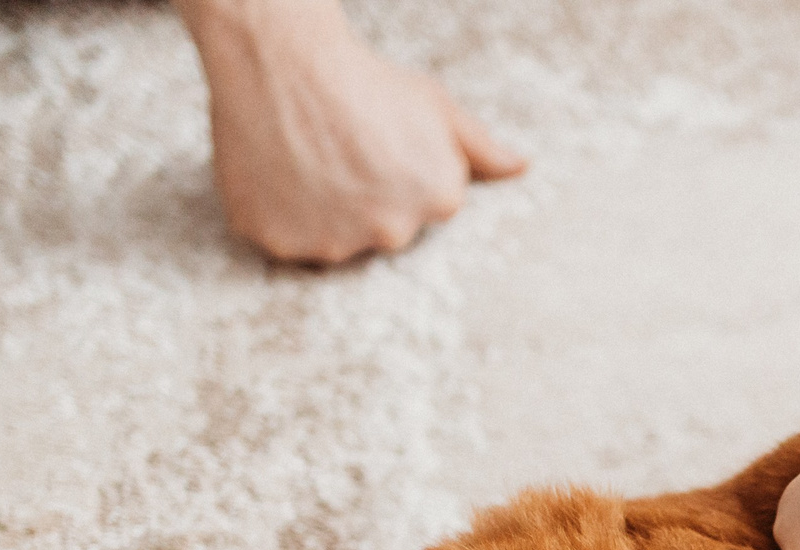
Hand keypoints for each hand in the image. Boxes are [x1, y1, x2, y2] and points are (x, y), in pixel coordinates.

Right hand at [181, 0, 524, 264]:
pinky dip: (279, 214)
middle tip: (340, 147)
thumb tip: (521, 169)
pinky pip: (284, 239)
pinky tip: (279, 171)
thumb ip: (481, 148)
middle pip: (380, 227)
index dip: (396, 172)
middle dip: (364, 197)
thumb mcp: (435, 107)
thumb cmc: (364, 79)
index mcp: (441, 201)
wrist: (282, 58)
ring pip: (332, 238)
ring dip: (322, 210)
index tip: (376, 142)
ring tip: (307, 155)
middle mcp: (394, 232)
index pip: (423, 205)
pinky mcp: (280, 241)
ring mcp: (335, 241)